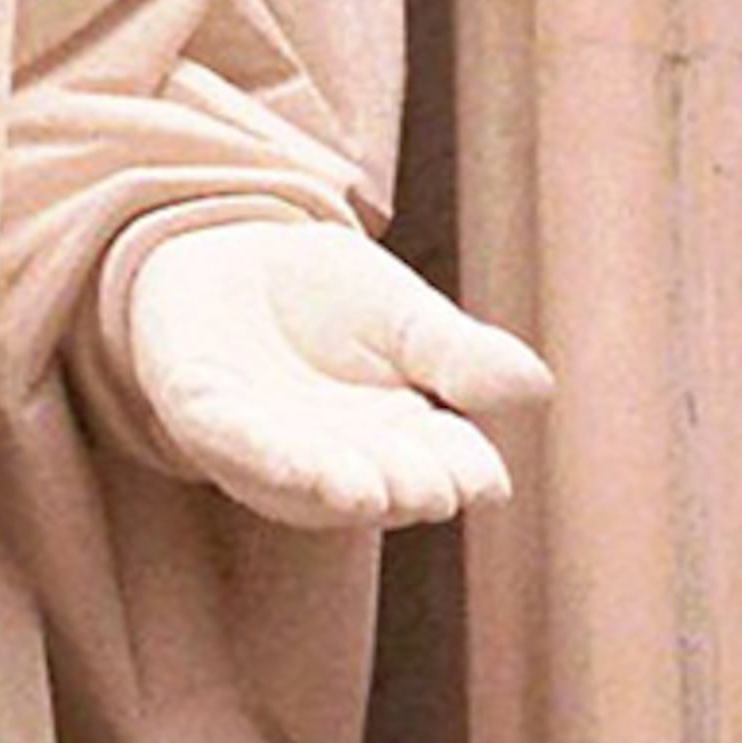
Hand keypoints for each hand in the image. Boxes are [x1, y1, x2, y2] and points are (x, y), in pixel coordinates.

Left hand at [121, 214, 550, 530]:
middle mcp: (342, 460)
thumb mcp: (403, 314)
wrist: (226, 251)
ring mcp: (269, 447)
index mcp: (404, 437)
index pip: (449, 464)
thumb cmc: (326, 299)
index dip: (464, 474)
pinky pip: (237, 444)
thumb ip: (457, 352)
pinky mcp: (204, 416)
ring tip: (367, 491)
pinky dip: (268, 457)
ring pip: (308, 481)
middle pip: (385, 482)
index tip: (483, 482)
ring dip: (336, 486)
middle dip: (404, 485)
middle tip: (431, 487)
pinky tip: (299, 464)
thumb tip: (536, 387)